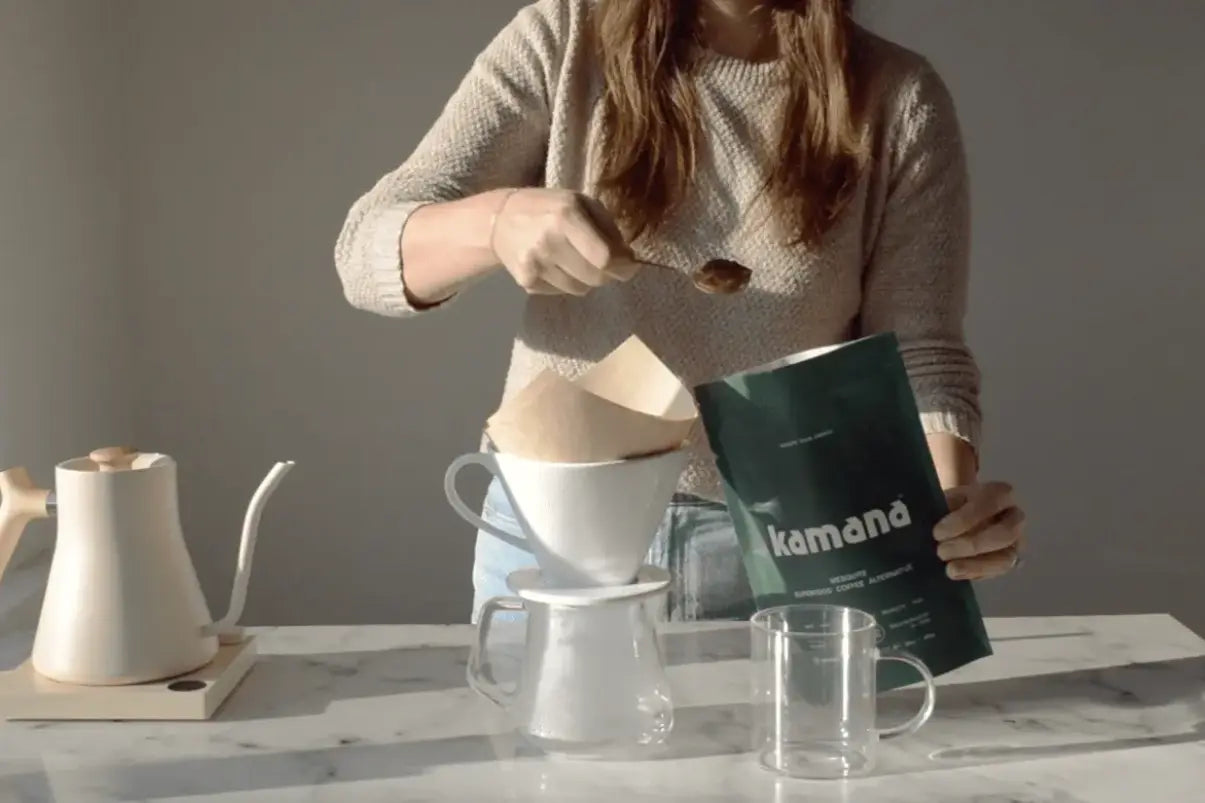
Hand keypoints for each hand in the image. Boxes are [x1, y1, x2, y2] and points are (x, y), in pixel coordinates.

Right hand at [490, 189, 639, 295]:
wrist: (500, 220)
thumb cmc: (549, 207)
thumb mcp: (582, 202)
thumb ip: (608, 229)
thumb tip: (627, 260)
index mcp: (566, 217)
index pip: (605, 258)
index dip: (624, 266)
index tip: (630, 266)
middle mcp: (549, 242)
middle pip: (596, 278)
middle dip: (607, 273)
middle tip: (603, 262)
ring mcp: (535, 265)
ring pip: (580, 289)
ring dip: (586, 278)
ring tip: (575, 259)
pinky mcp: (526, 282)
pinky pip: (562, 292)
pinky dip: (567, 281)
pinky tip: (556, 264)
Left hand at [933, 481, 1024, 580]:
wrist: (961, 516)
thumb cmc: (953, 505)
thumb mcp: (946, 498)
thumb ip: (942, 509)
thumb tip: (930, 528)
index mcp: (1000, 493)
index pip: (990, 503)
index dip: (964, 520)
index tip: (938, 532)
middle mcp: (1015, 517)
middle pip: (1004, 533)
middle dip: (972, 545)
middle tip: (941, 551)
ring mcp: (1016, 542)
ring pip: (1005, 558)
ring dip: (975, 565)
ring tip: (949, 569)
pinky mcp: (1011, 562)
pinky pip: (998, 572)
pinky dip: (975, 573)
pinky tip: (956, 573)